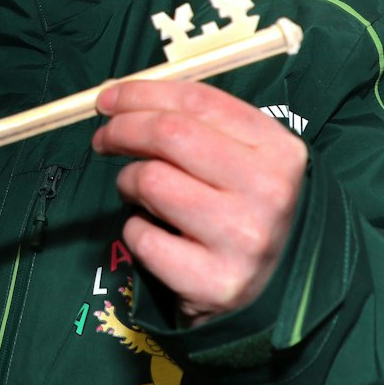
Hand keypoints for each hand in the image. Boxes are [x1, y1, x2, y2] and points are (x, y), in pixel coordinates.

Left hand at [92, 80, 307, 326]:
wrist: (277, 291)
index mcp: (279, 151)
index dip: (142, 93)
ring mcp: (244, 240)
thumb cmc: (248, 212)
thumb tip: (122, 97)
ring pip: (151, 182)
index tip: (108, 98)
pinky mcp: (216, 283)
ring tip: (136, 191)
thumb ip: (199, 126)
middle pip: (169, 134)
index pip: (197, 102)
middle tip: (104, 138)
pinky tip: (154, 233)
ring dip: (128, 182)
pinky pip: (143, 238)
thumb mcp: (247, 161)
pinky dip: (135, 230)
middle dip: (122, 129)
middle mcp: (268, 192)